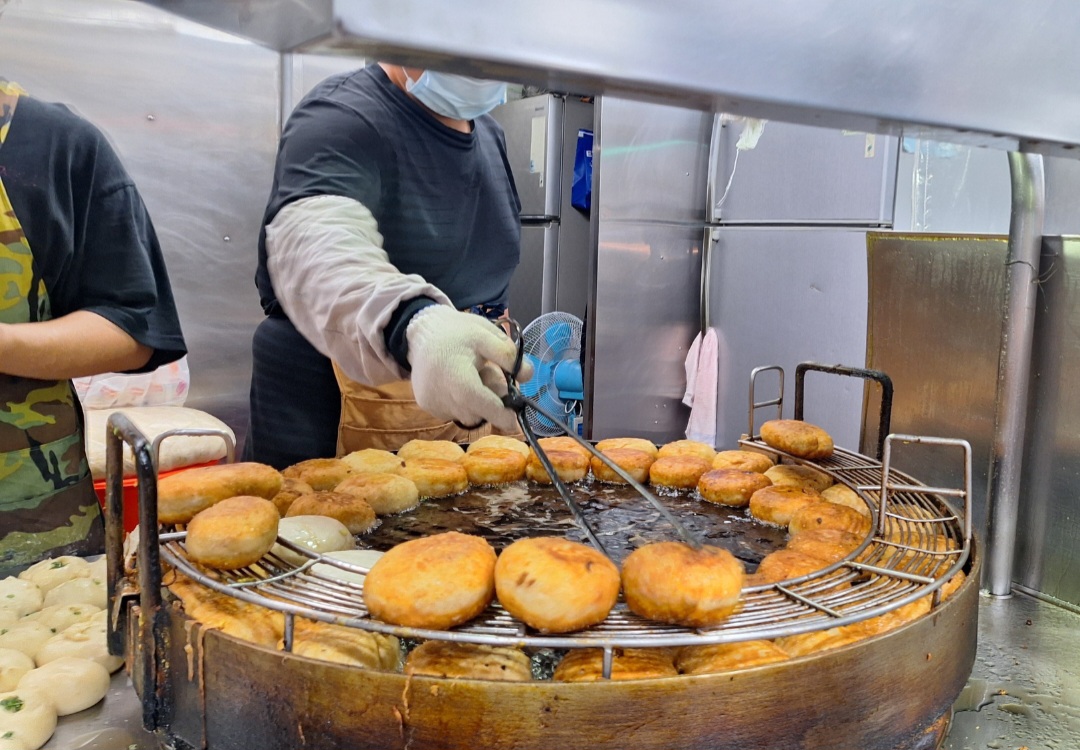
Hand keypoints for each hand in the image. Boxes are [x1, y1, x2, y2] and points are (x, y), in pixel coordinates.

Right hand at [406, 305, 532, 431]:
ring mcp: (431, 403)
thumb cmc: (457, 332)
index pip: (481, 403)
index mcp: (456, 375)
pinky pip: (454, 412)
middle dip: (491, 402)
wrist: (421, 332)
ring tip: (472, 376)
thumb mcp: (486, 334)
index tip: (514, 418)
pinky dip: (462, 403)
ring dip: (477, 403)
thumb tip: (527, 375)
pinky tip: (458, 382)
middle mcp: (440, 394)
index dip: (500, 414)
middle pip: (476, 413)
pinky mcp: (427, 406)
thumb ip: (508, 354)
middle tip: (490, 376)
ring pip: (466, 415)